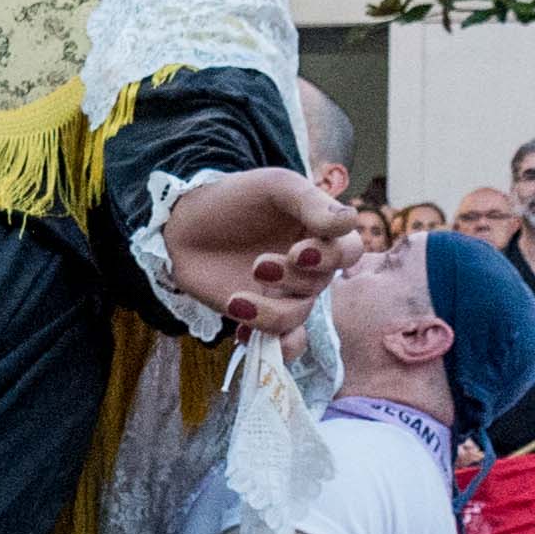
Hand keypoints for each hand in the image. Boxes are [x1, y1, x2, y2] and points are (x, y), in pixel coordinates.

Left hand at [157, 169, 347, 338]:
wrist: (185, 226)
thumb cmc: (235, 198)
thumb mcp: (275, 187)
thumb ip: (311, 202)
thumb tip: (349, 223)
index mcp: (320, 232)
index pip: (349, 251)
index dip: (330, 258)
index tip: (298, 252)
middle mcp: (310, 268)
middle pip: (321, 284)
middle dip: (292, 279)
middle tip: (259, 265)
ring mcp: (286, 294)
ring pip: (298, 316)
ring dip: (271, 313)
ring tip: (236, 300)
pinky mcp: (262, 317)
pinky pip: (284, 344)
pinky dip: (271, 346)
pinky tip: (243, 333)